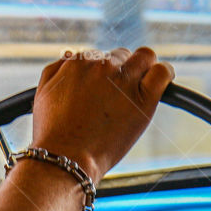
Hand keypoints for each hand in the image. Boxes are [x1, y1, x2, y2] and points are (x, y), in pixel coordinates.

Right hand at [30, 47, 174, 179]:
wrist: (65, 156)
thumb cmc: (54, 132)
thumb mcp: (45, 93)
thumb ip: (58, 69)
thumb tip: (72, 54)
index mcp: (79, 62)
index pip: (100, 56)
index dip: (104, 74)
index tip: (105, 90)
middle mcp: (102, 66)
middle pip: (122, 56)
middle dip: (122, 72)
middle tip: (119, 97)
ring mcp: (124, 81)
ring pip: (144, 58)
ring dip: (143, 70)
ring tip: (141, 89)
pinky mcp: (143, 98)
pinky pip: (162, 72)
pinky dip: (165, 73)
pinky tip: (164, 81)